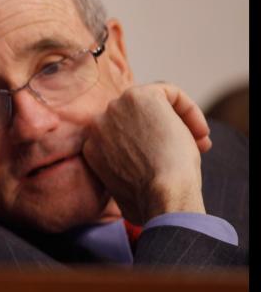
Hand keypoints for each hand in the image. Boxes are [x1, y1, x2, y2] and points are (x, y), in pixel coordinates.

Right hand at [81, 82, 207, 223]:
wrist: (161, 193)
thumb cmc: (148, 199)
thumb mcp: (121, 185)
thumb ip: (121, 166)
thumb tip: (137, 166)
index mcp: (91, 145)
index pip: (121, 132)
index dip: (149, 144)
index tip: (168, 161)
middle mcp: (97, 123)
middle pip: (135, 116)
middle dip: (165, 131)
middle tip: (191, 149)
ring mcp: (116, 108)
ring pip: (153, 103)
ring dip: (178, 121)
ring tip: (199, 143)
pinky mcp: (140, 97)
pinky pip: (168, 92)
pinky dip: (188, 109)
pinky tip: (200, 132)